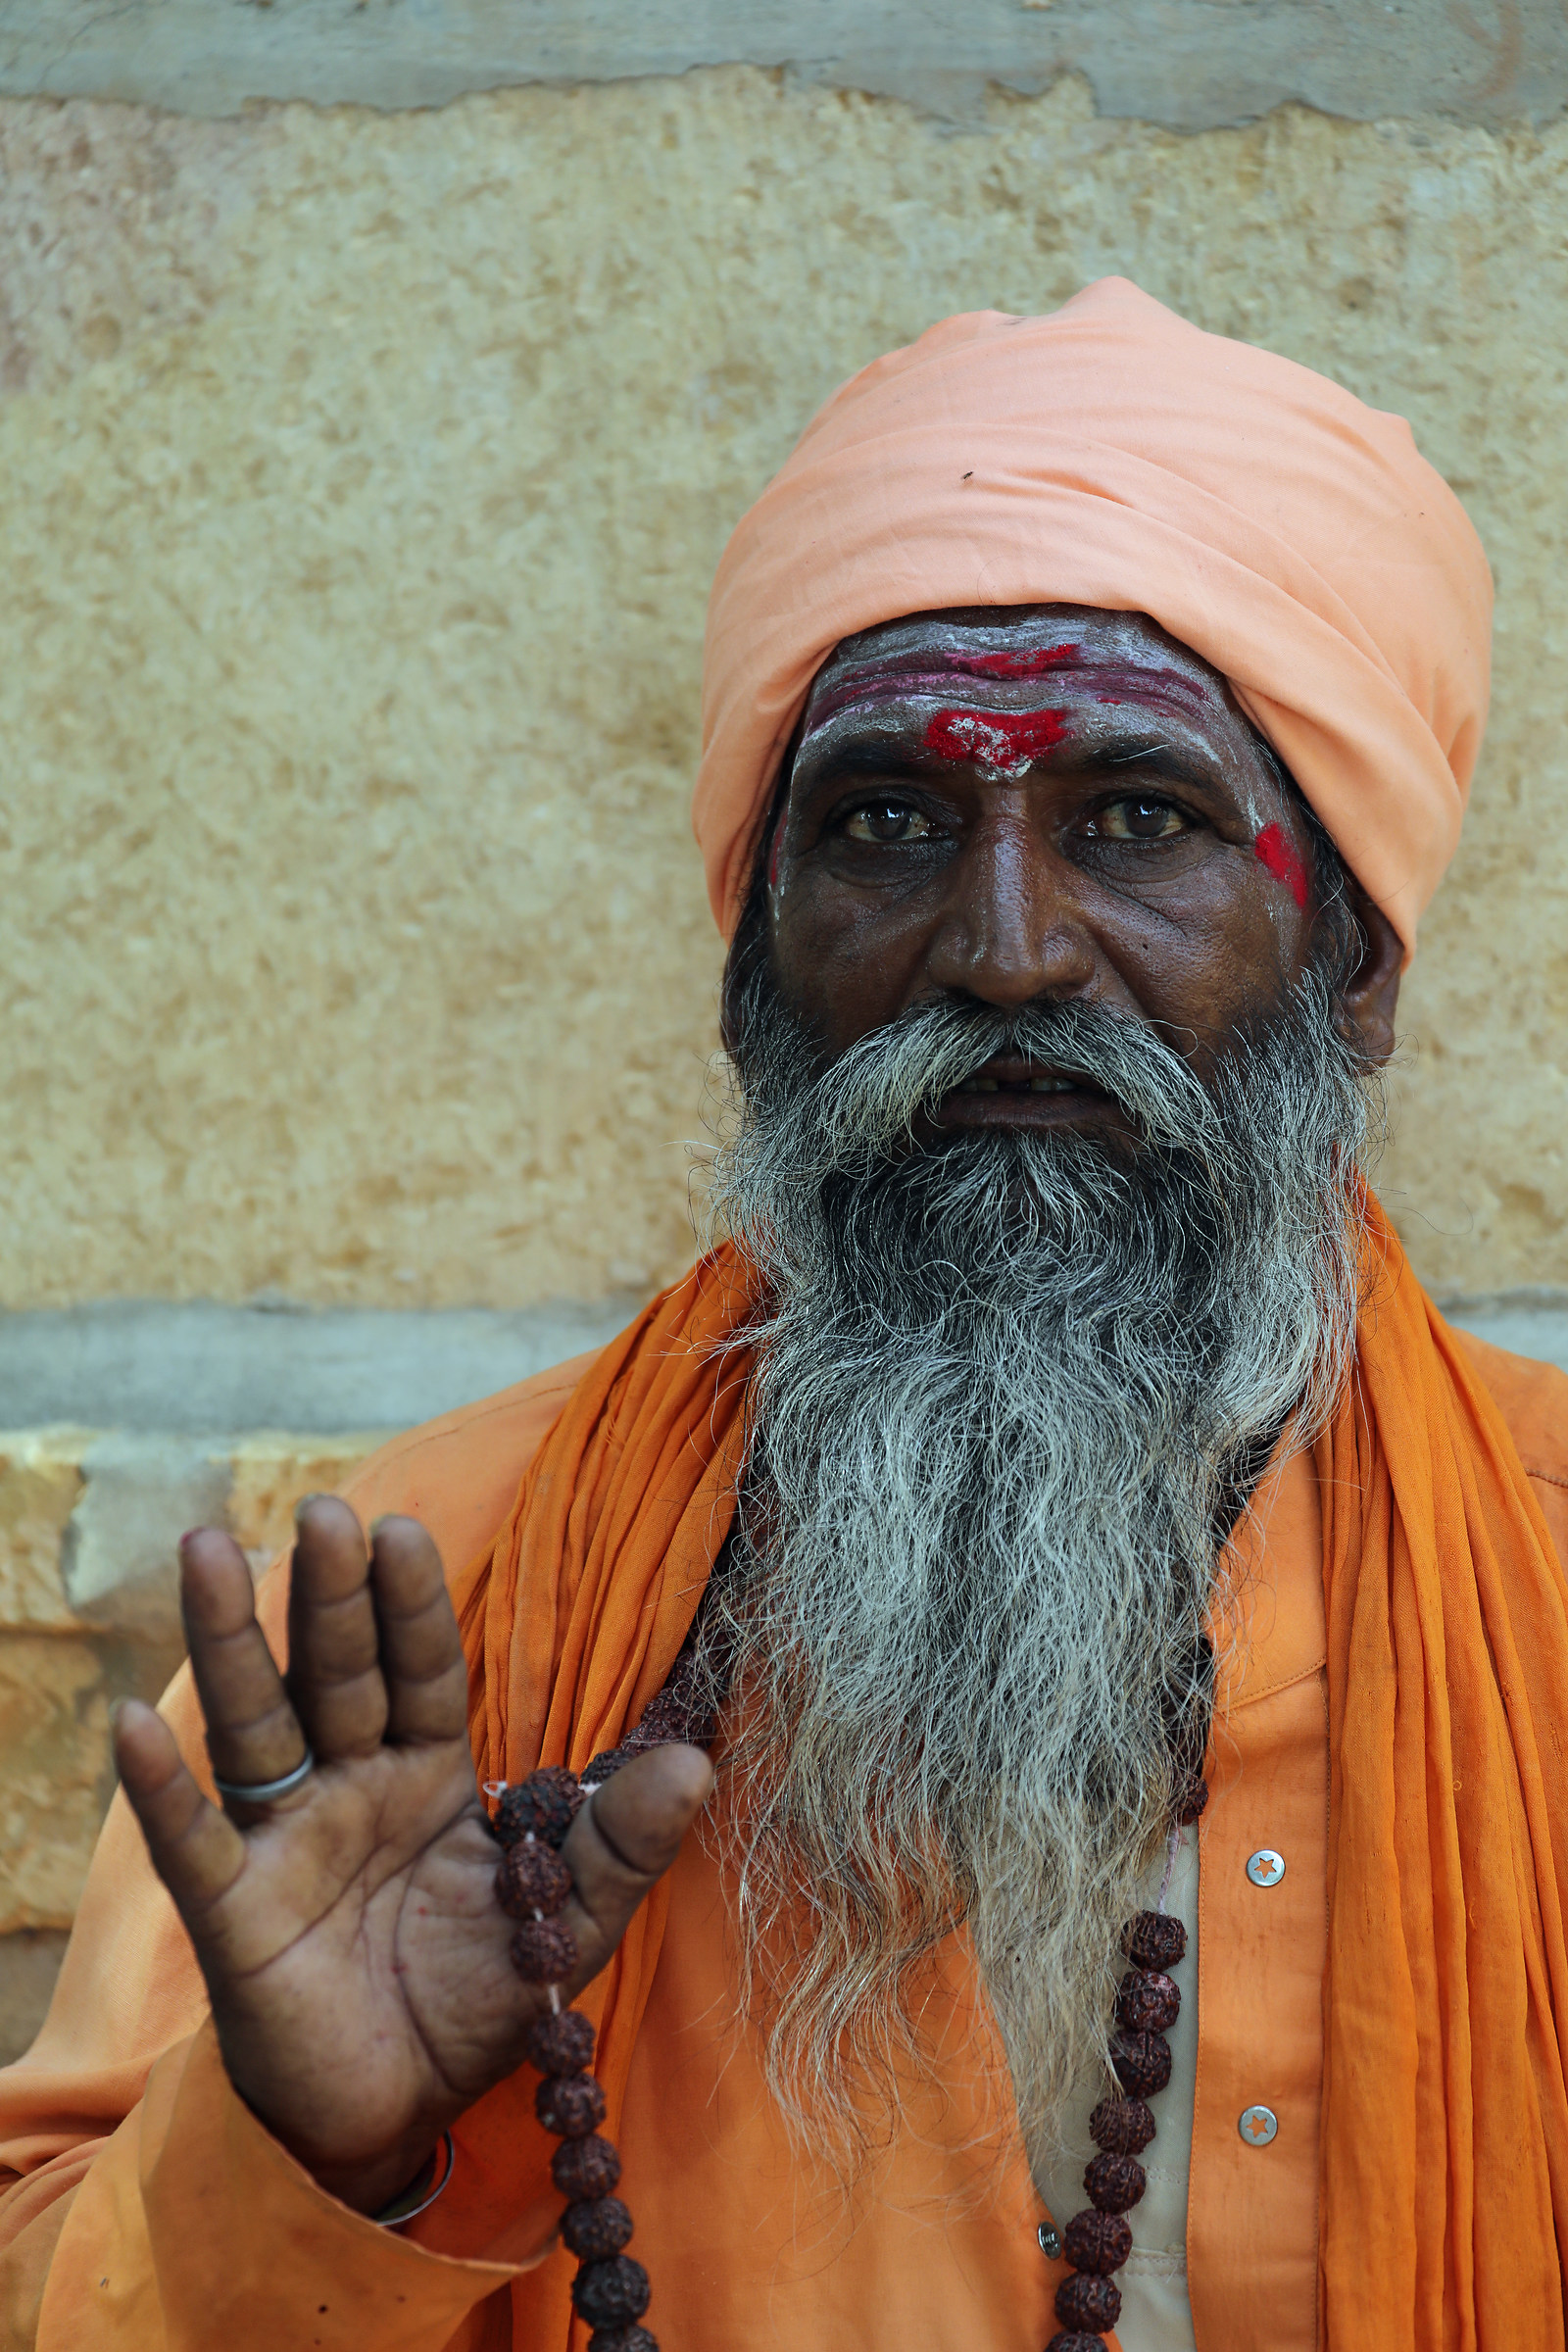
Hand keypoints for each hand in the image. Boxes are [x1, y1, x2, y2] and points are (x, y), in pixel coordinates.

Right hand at [112, 1499, 712, 2215]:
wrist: (398, 2116)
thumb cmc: (476, 2000)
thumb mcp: (568, 1924)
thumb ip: (622, 1843)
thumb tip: (698, 1763)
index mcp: (429, 1772)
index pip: (423, 1670)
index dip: (411, 1606)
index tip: (403, 1531)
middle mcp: (352, 1786)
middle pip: (338, 1675)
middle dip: (331, 1597)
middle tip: (324, 1511)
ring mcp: (286, 1841)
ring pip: (257, 1726)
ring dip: (234, 1643)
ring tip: (208, 1552)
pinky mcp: (236, 1913)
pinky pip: (193, 1842)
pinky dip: (163, 1788)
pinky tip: (132, 1727)